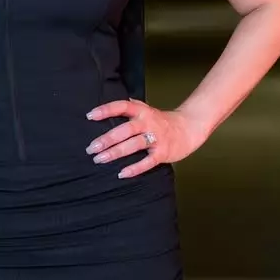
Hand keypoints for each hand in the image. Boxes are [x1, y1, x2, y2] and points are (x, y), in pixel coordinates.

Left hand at [84, 98, 208, 178]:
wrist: (189, 128)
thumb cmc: (163, 122)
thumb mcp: (147, 110)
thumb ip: (131, 107)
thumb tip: (109, 106)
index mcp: (143, 111)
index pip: (122, 107)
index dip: (106, 110)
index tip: (90, 116)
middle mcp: (148, 123)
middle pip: (125, 130)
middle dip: (107, 139)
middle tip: (91, 148)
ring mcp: (156, 138)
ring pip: (134, 145)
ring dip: (116, 152)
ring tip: (100, 159)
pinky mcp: (162, 153)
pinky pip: (147, 162)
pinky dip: (135, 168)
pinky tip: (121, 173)